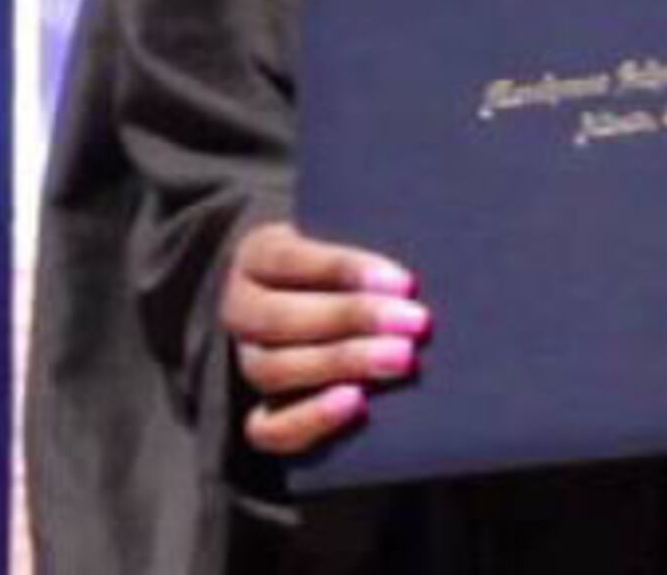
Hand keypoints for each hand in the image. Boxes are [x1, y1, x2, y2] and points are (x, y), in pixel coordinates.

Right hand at [222, 220, 426, 456]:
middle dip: (354, 319)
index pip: (289, 259)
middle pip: (282, 318)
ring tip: (401, 360)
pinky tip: (356, 403)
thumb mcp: (350, 237)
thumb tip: (426, 267)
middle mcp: (241, 311)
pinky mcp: (257, 413)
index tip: (404, 280)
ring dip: (342, 364)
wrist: (314, 309)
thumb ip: (371, 254)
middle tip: (417, 323)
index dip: (344, 269)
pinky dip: (309, 418)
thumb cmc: (348, 270)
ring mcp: (246, 364)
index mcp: (257, 257)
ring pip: (274, 369)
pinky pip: (266, 429)